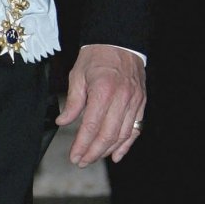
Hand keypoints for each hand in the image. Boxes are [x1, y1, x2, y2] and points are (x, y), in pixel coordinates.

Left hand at [57, 44, 145, 166]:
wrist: (120, 41)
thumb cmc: (96, 57)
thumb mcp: (77, 75)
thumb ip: (72, 101)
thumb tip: (63, 121)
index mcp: (103, 91)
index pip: (92, 126)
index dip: (82, 145)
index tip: (74, 156)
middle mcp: (122, 98)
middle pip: (108, 135)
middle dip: (94, 152)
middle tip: (82, 161)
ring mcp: (134, 101)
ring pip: (123, 134)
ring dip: (108, 150)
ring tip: (94, 158)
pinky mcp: (141, 103)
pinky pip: (136, 128)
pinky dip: (127, 144)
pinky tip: (116, 154)